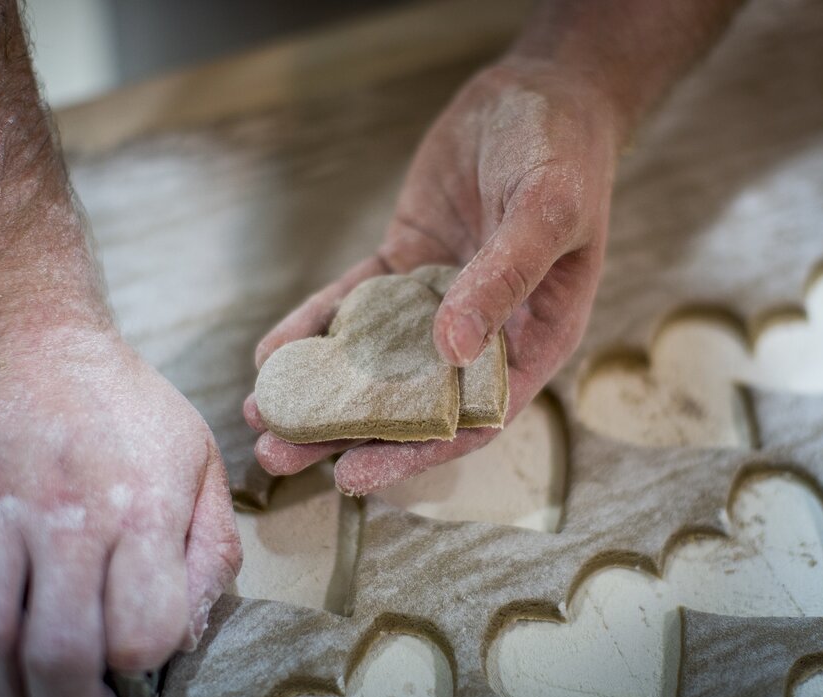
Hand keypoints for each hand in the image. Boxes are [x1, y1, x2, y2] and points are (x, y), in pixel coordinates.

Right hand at [0, 326, 240, 696]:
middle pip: (59, 654)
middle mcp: (69, 520)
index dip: (144, 664)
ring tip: (19, 693)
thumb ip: (212, 545)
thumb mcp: (199, 458)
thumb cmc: (126, 403)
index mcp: (143, 511)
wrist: (30, 334)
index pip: (142, 628)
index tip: (139, 665)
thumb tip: (188, 629)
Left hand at [247, 57, 621, 493]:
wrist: (539, 93)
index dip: (412, 453)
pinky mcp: (403, 266)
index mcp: (534, 340)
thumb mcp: (545, 212)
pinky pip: (352, 306)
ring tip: (259, 414)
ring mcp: (437, 302)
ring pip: (371, 361)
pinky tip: (271, 352)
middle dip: (341, 433)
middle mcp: (483, 333)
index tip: (351, 476)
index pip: (471, 418)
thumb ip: (503, 279)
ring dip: (318, 390)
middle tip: (278, 454)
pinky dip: (314, 328)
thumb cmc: (563, 154)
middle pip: (407, 402)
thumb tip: (453, 350)